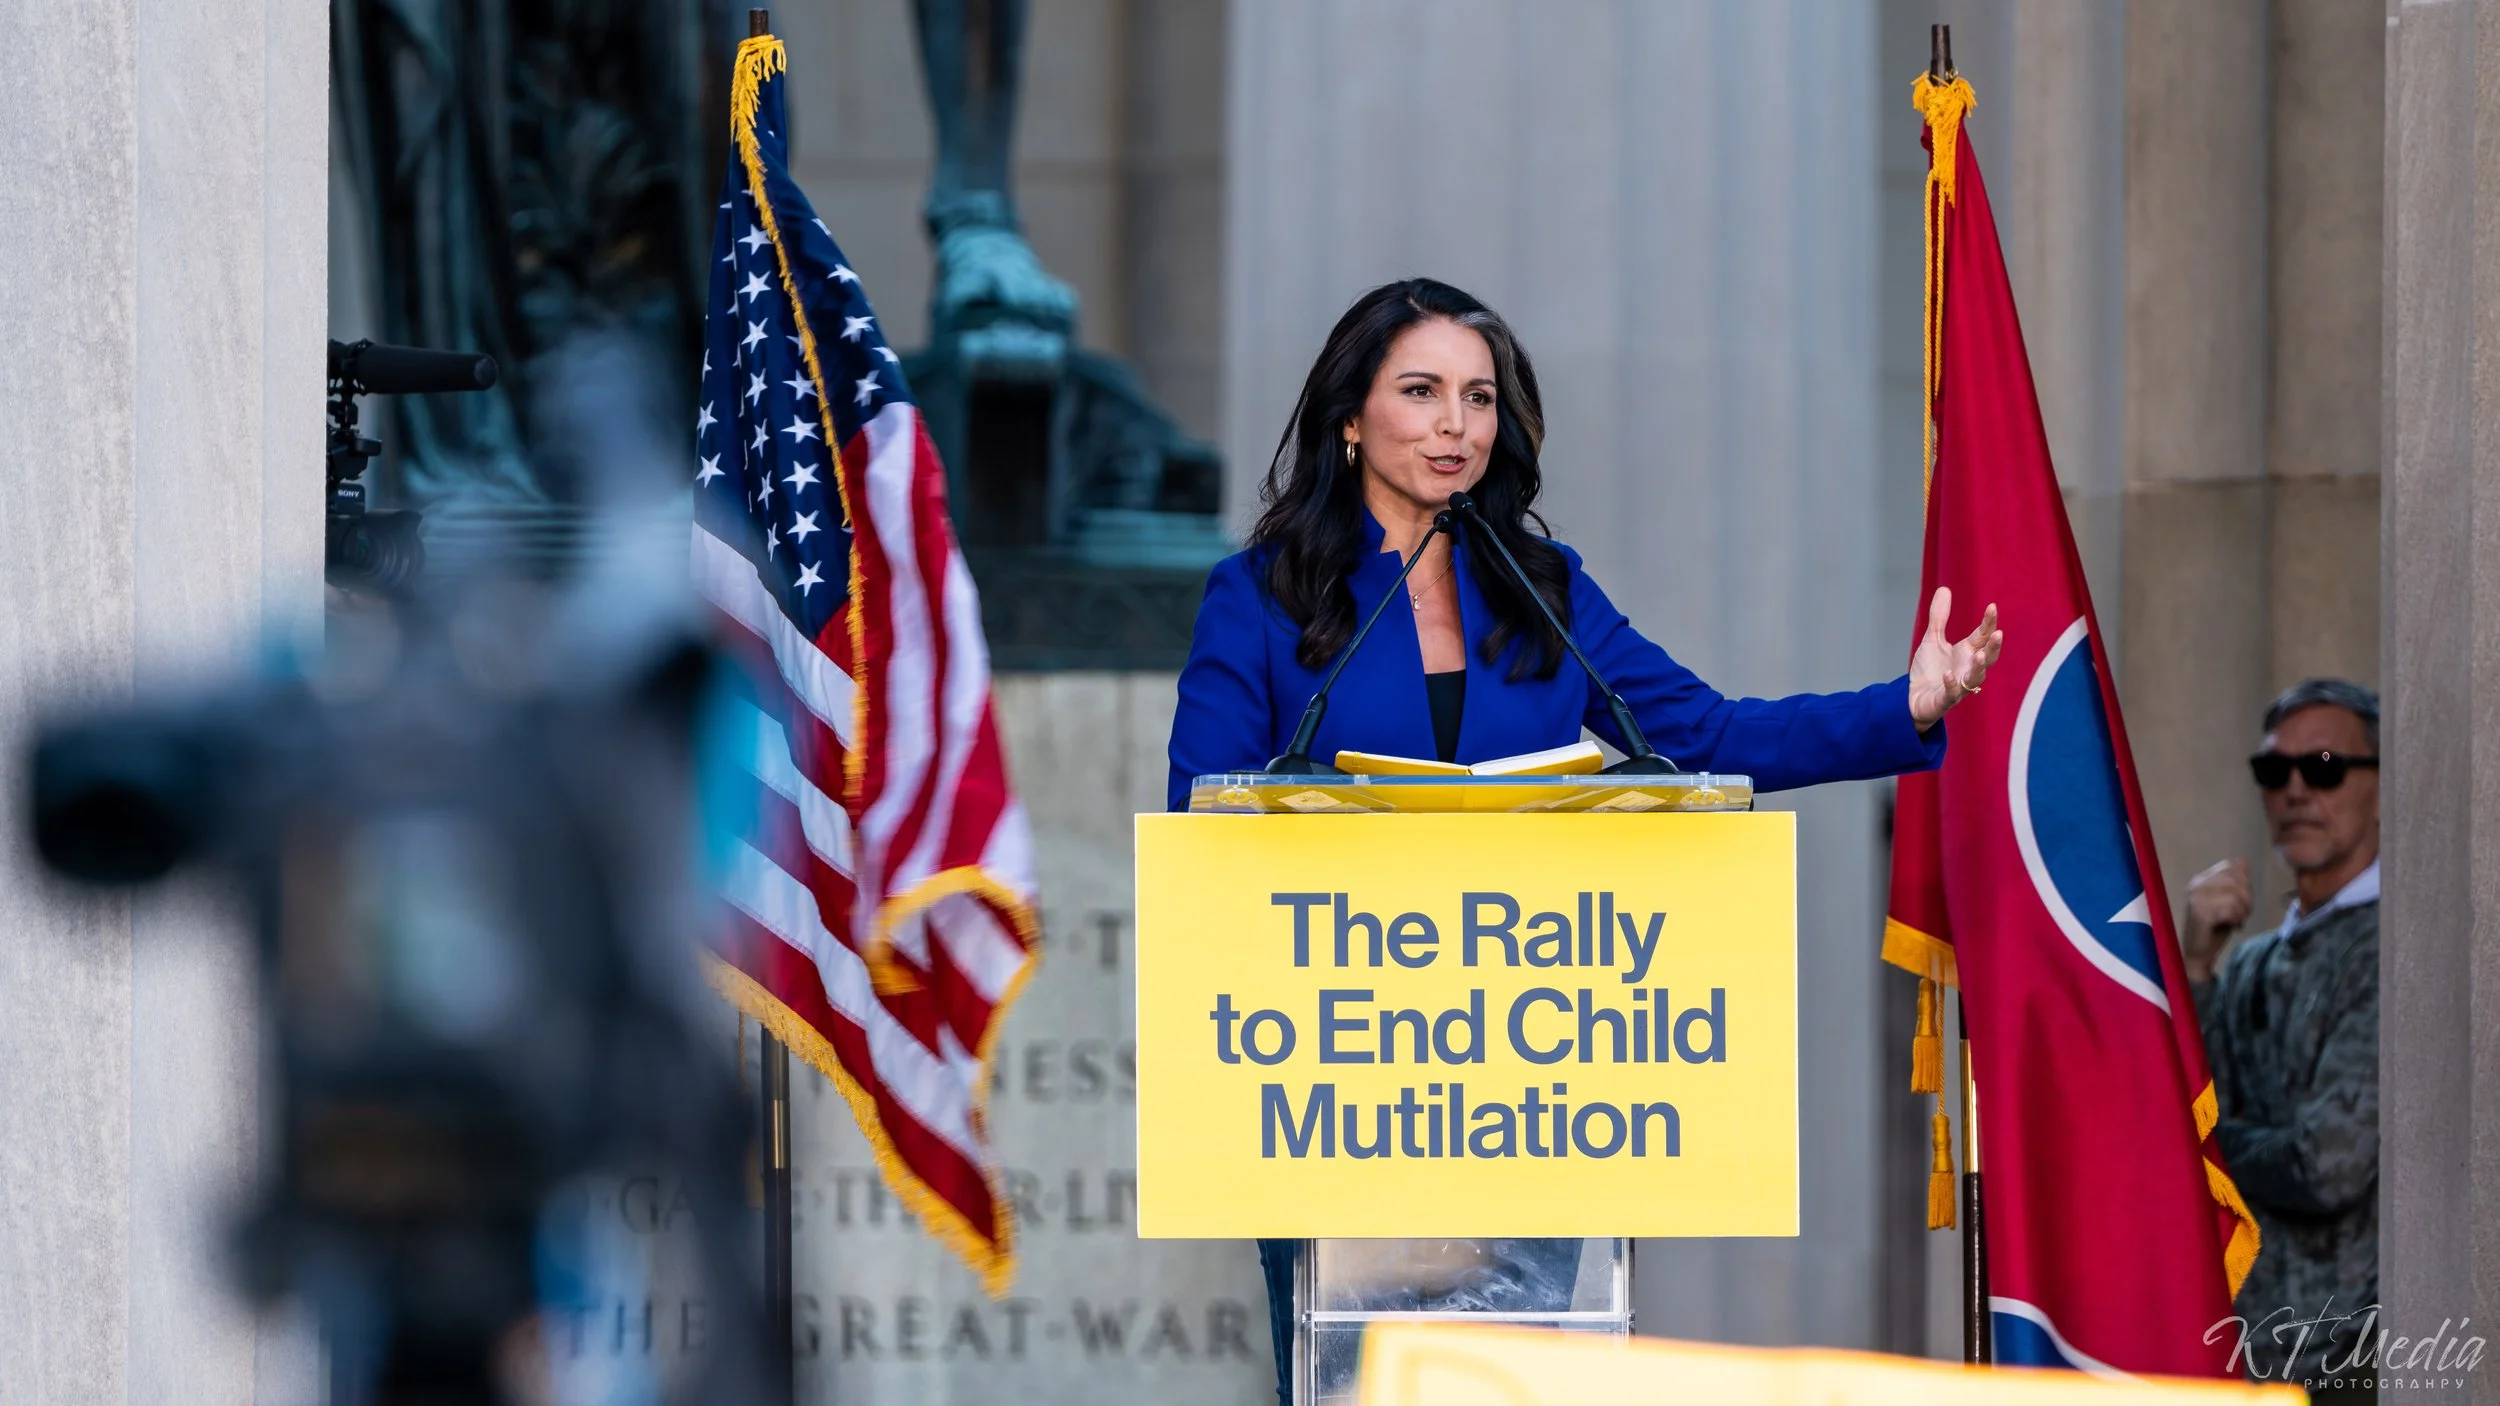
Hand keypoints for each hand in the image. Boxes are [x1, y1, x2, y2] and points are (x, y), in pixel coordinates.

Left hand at [1906, 587, 2002, 728]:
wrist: (1914, 698)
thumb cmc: (1930, 670)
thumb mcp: (1932, 639)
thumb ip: (1939, 617)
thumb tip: (1944, 589)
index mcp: (1967, 652)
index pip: (1982, 636)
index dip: (1988, 622)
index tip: (1992, 607)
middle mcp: (1968, 669)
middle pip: (1987, 658)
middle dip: (1993, 647)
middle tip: (1999, 634)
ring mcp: (1959, 686)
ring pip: (1975, 678)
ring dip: (1978, 667)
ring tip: (1978, 655)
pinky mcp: (1945, 699)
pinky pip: (1951, 693)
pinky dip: (1951, 684)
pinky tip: (1948, 674)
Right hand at [2182, 858, 2253, 982]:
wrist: (2198, 954)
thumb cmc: (2214, 929)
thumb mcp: (2228, 902)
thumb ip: (2234, 884)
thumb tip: (2244, 863)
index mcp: (2201, 879)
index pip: (2233, 866)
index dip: (2245, 883)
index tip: (2242, 902)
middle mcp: (2196, 884)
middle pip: (2237, 879)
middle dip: (2247, 898)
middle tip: (2243, 914)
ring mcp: (2196, 898)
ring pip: (2235, 894)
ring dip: (2243, 911)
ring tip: (2238, 920)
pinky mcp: (2200, 912)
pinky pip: (2230, 908)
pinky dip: (2237, 918)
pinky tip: (2232, 926)